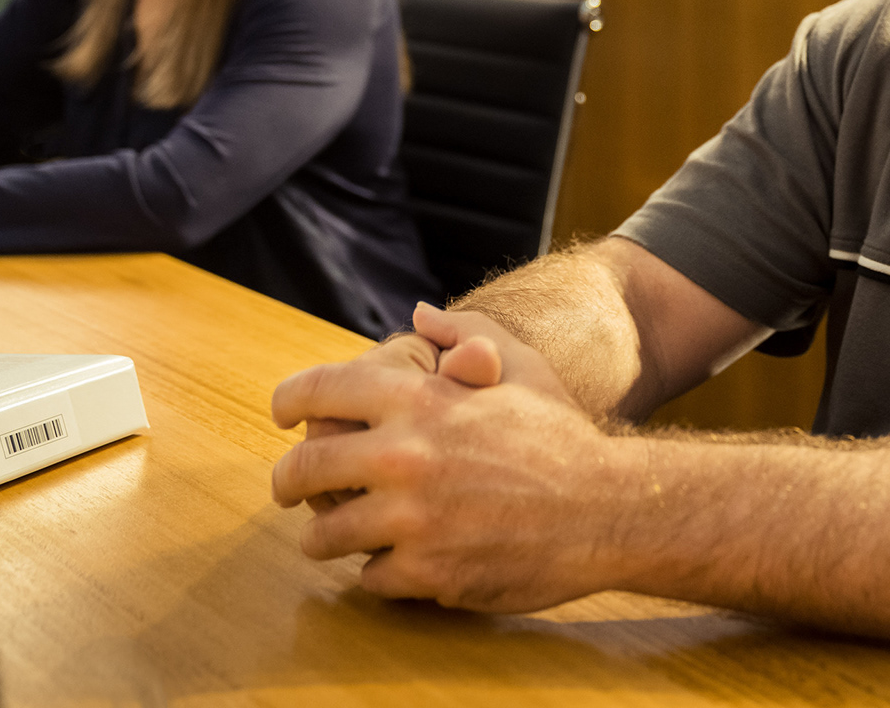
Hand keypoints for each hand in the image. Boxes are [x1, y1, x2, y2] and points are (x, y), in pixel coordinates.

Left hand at [271, 304, 635, 608]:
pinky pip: (372, 577)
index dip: (288, 400)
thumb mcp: (518, 368)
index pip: (319, 391)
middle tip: (289, 488)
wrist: (608, 506)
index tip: (281, 415)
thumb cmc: (562, 433)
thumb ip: (463, 334)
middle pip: (303, 471)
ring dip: (324, 536)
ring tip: (331, 537)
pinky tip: (397, 560)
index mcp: (419, 400)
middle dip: (287, 481)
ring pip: (325, 536)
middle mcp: (405, 457)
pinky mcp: (427, 571)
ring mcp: (412, 519)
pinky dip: (380, 571)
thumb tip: (419, 313)